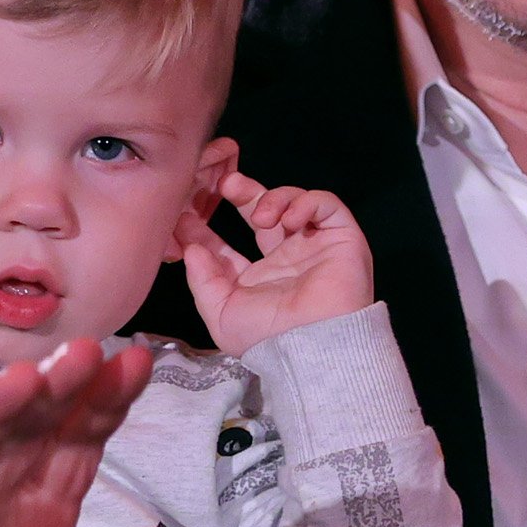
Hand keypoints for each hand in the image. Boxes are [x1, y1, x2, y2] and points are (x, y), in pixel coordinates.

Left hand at [177, 171, 373, 353]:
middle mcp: (284, 259)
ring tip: (262, 217)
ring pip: (293, 201)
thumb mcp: (222, 314)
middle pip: (262, 212)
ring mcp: (313, 246)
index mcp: (257, 280)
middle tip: (225, 184)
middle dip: (242, 194)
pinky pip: (325, 204)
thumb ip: (202, 280)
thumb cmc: (268, 337)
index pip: (228, 246)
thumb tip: (191, 248)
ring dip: (273, 199)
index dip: (205, 229)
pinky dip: (306, 203)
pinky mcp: (341, 236)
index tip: (186, 215)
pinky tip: (291, 221)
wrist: (313, 342)